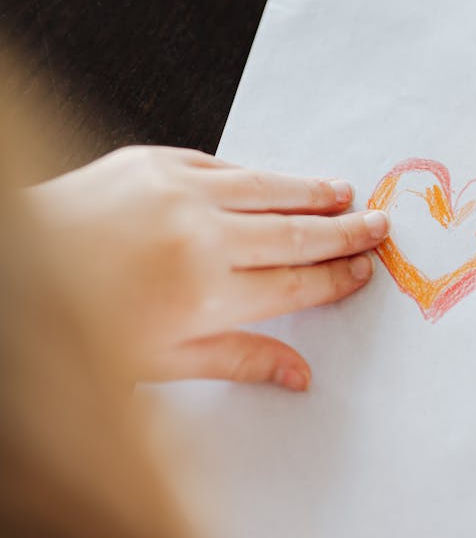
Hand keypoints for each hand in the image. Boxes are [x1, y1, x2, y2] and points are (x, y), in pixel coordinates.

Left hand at [30, 146, 387, 389]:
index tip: (362, 271)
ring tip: (343, 192)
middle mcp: (200, 239)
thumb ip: (237, 361)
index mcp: (204, 298)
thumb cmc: (74, 329)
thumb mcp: (157, 365)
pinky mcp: (152, 161)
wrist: (11, 269)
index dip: (335, 279)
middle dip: (342, 232)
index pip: (294, 285)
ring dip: (311, 192)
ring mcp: (177, 192)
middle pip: (294, 234)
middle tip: (378, 225)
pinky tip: (274, 179)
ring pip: (267, 189)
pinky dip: (253, 175)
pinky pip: (221, 164)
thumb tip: (300, 376)